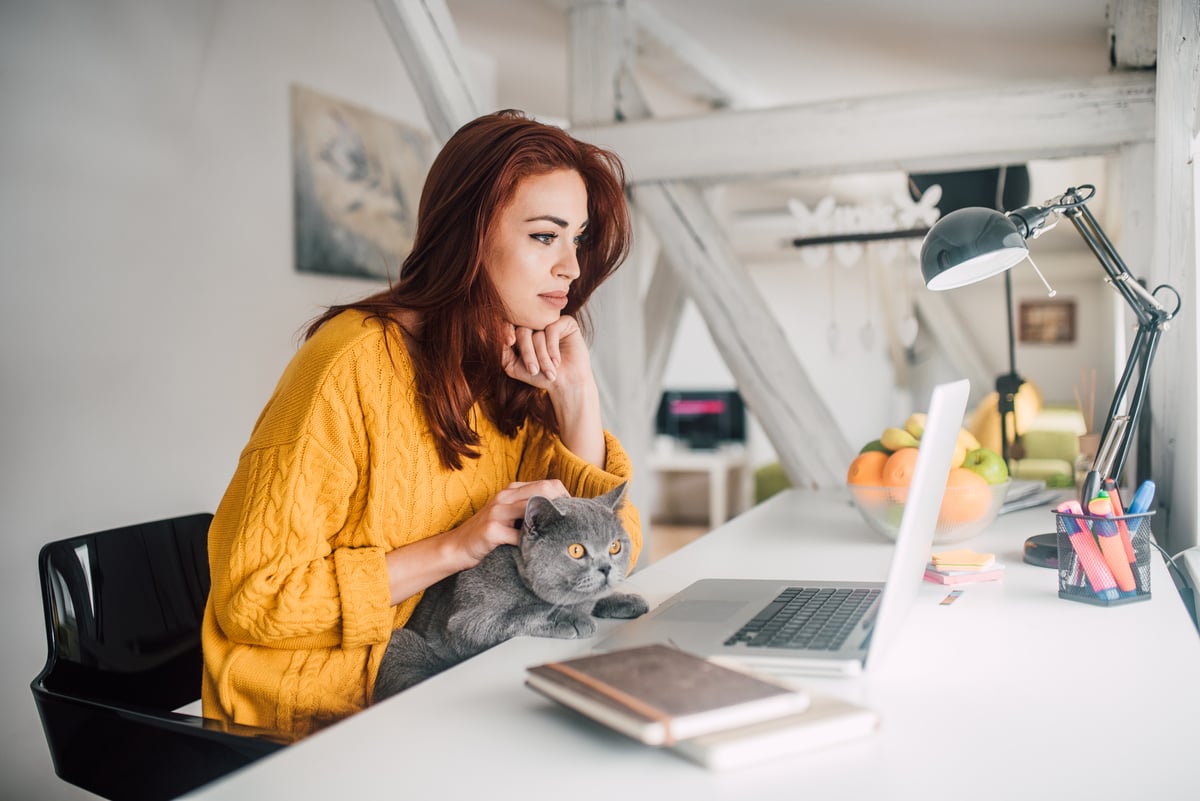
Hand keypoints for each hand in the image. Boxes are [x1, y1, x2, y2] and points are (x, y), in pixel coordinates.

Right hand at [448, 480, 568, 565]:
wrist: (455, 547)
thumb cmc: (487, 535)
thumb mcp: (508, 517)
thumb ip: (529, 512)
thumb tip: (562, 518)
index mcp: (512, 490)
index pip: (549, 485)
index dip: (565, 499)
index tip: (573, 516)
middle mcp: (505, 496)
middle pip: (545, 490)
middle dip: (564, 506)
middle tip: (572, 526)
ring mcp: (497, 512)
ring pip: (534, 507)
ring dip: (550, 522)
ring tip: (560, 537)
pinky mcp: (491, 530)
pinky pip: (519, 535)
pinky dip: (532, 544)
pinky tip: (540, 552)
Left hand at [501, 315, 591, 391]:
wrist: (565, 384)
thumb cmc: (540, 376)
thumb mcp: (513, 366)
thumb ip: (501, 352)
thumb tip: (491, 335)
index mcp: (522, 332)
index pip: (510, 325)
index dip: (507, 331)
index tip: (509, 342)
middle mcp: (536, 324)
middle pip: (523, 330)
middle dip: (527, 353)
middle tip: (533, 370)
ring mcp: (551, 322)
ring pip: (538, 333)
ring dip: (542, 356)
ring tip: (549, 371)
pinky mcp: (566, 323)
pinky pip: (552, 329)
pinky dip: (552, 348)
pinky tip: (557, 361)